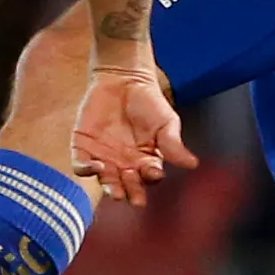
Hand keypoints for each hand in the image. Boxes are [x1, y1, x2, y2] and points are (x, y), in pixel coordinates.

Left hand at [70, 69, 199, 207]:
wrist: (122, 78)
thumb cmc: (148, 101)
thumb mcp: (166, 122)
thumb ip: (173, 144)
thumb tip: (193, 164)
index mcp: (146, 161)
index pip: (149, 178)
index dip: (151, 179)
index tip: (153, 173)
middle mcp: (125, 164)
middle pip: (127, 186)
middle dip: (130, 192)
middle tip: (133, 196)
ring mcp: (103, 158)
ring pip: (105, 180)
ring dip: (110, 187)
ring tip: (115, 189)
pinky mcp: (83, 148)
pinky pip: (81, 166)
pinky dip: (86, 170)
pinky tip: (95, 166)